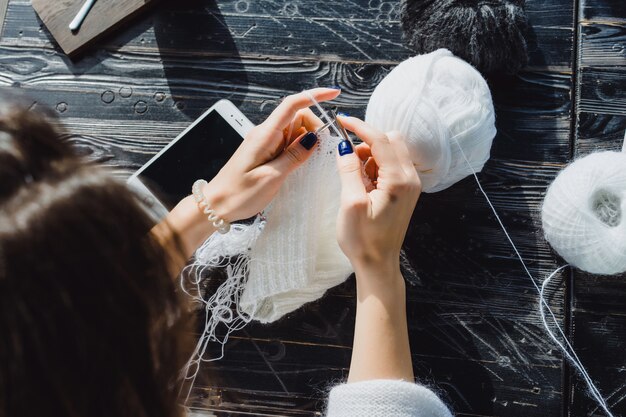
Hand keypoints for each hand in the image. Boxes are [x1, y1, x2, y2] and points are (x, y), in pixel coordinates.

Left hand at [204, 88, 339, 221]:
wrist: (216, 205)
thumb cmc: (239, 194)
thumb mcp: (272, 177)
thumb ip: (294, 156)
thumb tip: (314, 139)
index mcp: (265, 135)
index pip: (292, 105)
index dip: (315, 96)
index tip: (334, 93)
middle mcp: (265, 134)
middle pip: (298, 117)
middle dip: (315, 128)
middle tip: (322, 152)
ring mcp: (264, 142)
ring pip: (294, 131)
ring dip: (307, 142)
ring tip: (310, 164)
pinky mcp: (265, 152)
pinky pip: (287, 144)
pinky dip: (298, 150)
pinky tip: (301, 165)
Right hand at [335, 119, 418, 382]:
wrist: (378, 264)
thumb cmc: (363, 239)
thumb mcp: (350, 203)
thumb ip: (349, 170)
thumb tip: (344, 147)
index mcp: (399, 179)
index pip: (381, 139)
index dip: (359, 126)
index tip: (340, 120)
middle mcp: (410, 178)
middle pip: (391, 140)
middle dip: (367, 141)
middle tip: (347, 158)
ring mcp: (409, 184)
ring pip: (391, 151)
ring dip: (370, 154)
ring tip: (354, 177)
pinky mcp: (405, 191)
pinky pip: (391, 165)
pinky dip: (375, 165)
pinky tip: (362, 183)